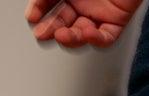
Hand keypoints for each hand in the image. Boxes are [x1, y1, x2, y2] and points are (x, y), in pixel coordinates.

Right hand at [25, 0, 143, 46]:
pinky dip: (96, 39)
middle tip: (43, 33)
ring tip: (62, 35)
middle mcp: (83, 2)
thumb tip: (35, 4)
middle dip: (52, 29)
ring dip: (71, 38)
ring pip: (82, 34)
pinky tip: (87, 33)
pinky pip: (106, 37)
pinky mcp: (117, 20)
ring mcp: (99, 13)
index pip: (50, 5)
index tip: (31, 17)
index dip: (39, 11)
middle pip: (64, 23)